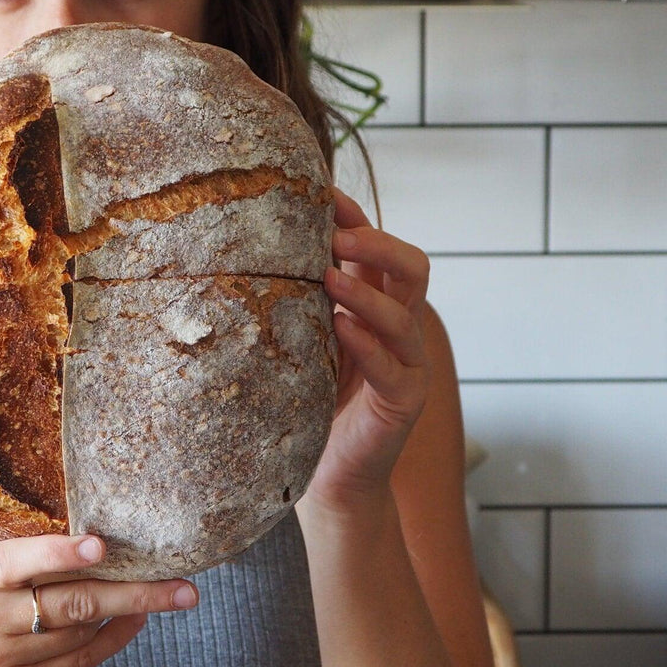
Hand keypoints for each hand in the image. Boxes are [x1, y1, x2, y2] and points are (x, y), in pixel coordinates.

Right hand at [0, 532, 198, 666]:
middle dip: (130, 591)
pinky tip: (138, 619)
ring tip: (166, 591)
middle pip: (69, 604)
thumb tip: (97, 530)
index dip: (57, 553)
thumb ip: (22, 552)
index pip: (15, 562)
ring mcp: (3, 662)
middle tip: (180, 582)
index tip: (99, 545)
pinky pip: (82, 662)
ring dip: (127, 610)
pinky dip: (115, 638)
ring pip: (81, 632)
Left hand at [310, 185, 432, 512]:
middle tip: (337, 235)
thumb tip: (254, 245)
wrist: (328, 473)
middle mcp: (401, 327)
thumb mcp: (303, 337)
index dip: (358, 218)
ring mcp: (409, 364)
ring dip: (366, 291)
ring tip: (328, 275)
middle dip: (377, 244)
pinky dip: (368, 343)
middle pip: (412, 268)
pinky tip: (341, 327)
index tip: (323, 193)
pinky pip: (393, 367)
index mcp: (376, 304)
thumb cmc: (310, 397)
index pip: (380, 248)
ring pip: (406, 315)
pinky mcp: (405, 401)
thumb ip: (298, 297)